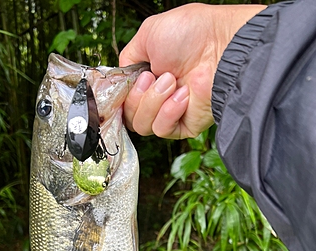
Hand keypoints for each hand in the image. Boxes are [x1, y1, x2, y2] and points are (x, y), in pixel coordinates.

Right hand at [119, 3, 264, 138]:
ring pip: (142, 125)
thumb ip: (128, 57)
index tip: (122, 86)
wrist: (220, 47)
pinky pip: (162, 129)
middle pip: (128, 116)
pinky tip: (183, 95)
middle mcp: (158, 96)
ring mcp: (171, 112)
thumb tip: (122, 78)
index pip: (123, 99)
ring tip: (171, 81)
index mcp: (148, 76)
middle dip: (137, 97)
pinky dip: (169, 111)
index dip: (119, 97)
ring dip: (152, 102)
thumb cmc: (192, 33)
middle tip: (153, 76)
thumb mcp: (148, 34)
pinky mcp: (184, 125)